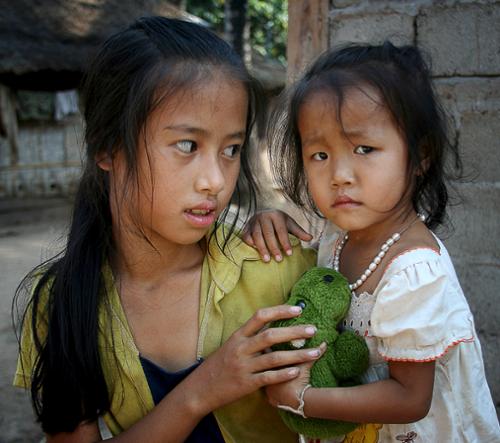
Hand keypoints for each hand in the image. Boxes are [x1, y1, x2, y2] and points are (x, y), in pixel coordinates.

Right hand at [195, 305, 322, 413]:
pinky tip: (297, 371)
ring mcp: (243, 366)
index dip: (280, 311)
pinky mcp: (246, 384)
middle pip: (270, 336)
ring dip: (296, 355)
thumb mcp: (230, 346)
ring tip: (314, 352)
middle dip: (294, 332)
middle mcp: (241, 348)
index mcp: (237, 336)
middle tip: (313, 330)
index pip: (260, 316)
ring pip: (274, 358)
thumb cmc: (219, 365)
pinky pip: (268, 377)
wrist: (200, 388)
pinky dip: (284, 374)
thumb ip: (249, 337)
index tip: (298, 309)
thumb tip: (272, 326)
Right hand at [242, 210, 311, 261]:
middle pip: (268, 233)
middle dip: (273, 247)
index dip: (285, 242)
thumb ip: (299, 232)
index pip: (281, 230)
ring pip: (257, 235)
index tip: (289, 254)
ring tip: (267, 260)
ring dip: (262, 248)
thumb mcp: (289, 224)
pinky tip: (255, 251)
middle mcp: (264, 216)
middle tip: (278, 260)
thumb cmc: (279, 221)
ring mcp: (253, 221)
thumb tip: (311, 238)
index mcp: (276, 215)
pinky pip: (246, 236)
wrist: (263, 212)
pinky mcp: (246, 227)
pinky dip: (250, 243)